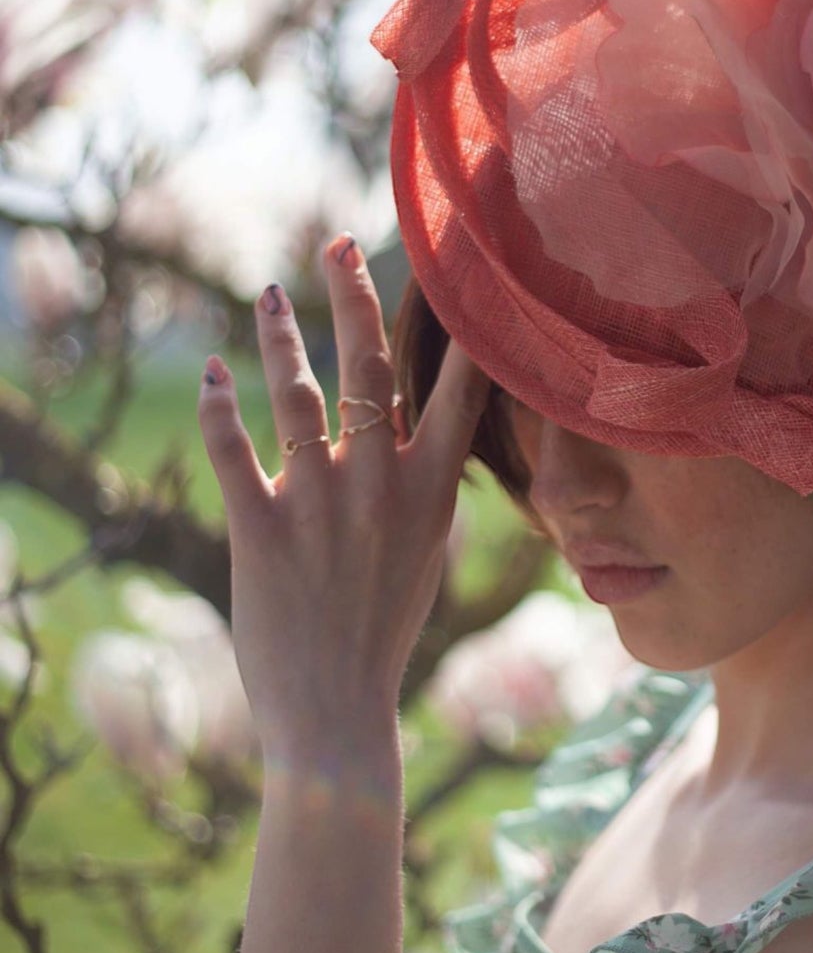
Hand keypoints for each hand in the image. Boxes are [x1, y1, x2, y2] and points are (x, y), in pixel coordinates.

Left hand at [197, 234, 490, 764]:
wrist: (337, 709)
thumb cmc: (385, 627)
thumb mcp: (424, 547)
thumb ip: (423, 481)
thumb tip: (416, 422)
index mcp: (431, 490)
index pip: (457, 390)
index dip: (457, 325)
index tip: (452, 268)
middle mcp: (381, 486)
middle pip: (370, 370)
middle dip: (353, 297)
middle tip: (338, 243)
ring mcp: (321, 506)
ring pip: (300, 398)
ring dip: (279, 339)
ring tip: (269, 295)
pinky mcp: (261, 531)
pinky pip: (234, 452)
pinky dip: (220, 408)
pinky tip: (214, 373)